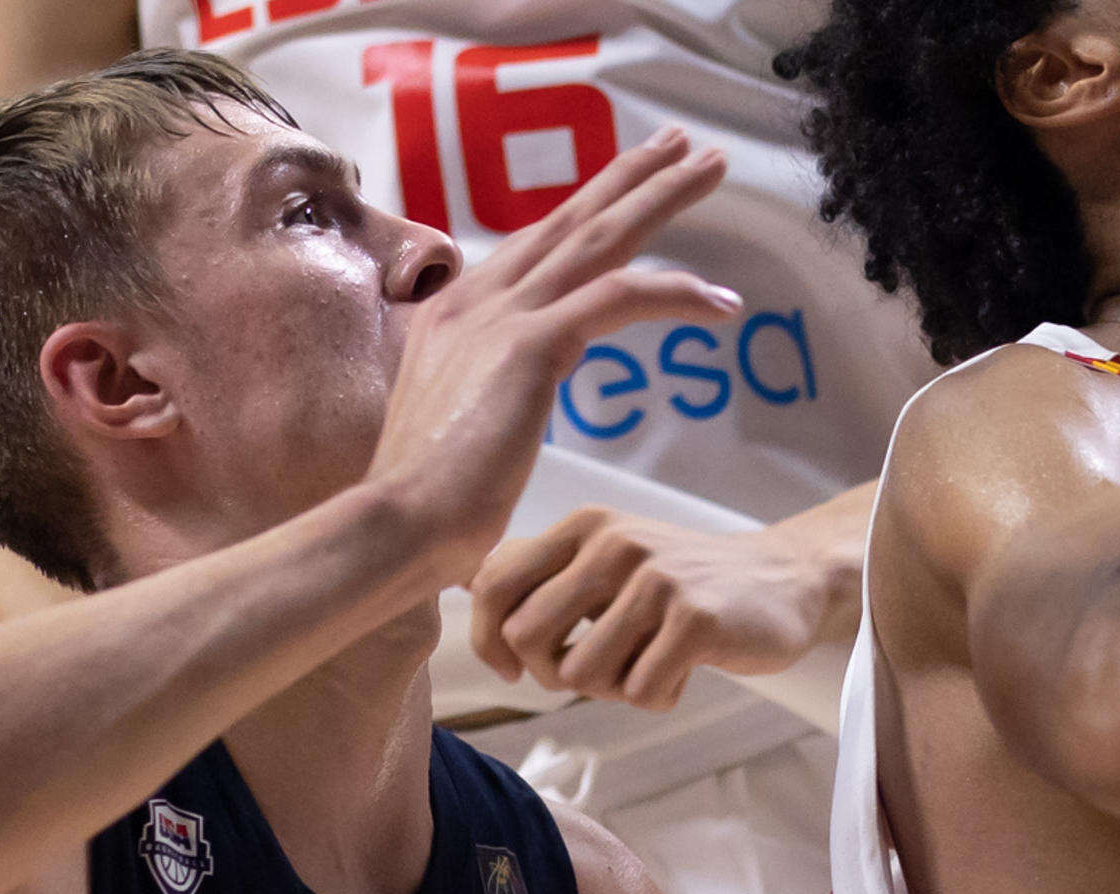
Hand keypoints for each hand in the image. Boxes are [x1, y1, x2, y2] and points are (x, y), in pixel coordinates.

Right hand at [365, 128, 739, 586]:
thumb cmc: (421, 506)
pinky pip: (619, 296)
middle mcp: (471, 301)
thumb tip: (497, 424)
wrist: (398, 523)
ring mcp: (500, 316)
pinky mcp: (531, 344)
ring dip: (659, 196)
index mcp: (449, 316)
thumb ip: (479, 407)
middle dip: (628, 177)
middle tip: (681, 144)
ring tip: (711, 167)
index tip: (620, 189)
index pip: (529, 248)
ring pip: (597, 237)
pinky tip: (721, 302)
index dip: (579, 212)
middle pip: (566, 222)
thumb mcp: (449, 433)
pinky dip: (675, 292)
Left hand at [468, 506, 838, 710]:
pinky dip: (656, 697)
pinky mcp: (696, 619)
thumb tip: (458, 580)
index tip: (514, 668)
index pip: (492, 587)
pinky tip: (681, 672)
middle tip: (592, 672)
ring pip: (581, 674)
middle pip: (526, 638)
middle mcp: (612, 543)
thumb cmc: (676, 583)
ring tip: (643, 667)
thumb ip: (539, 569)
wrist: (783, 581)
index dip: (489, 641)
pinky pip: (638, 692)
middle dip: (551, 673)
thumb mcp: (604, 557)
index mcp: (580, 527)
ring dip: (609, 690)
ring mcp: (656, 579)